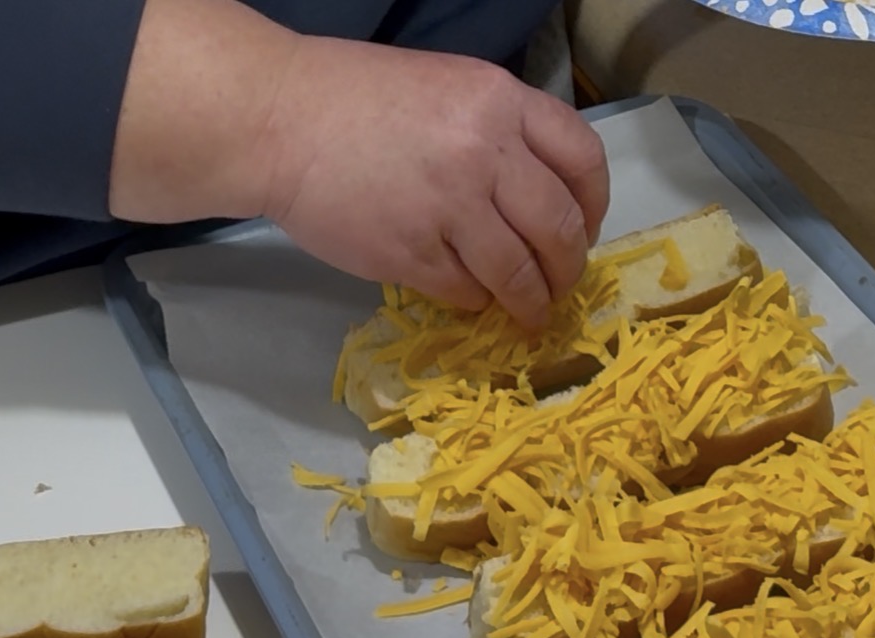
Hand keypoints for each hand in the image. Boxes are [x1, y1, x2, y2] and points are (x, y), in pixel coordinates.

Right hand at [259, 37, 610, 331]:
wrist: (279, 120)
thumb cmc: (355, 100)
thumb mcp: (446, 88)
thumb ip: (498, 132)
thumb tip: (536, 196)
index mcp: (500, 102)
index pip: (583, 159)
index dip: (595, 205)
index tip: (585, 229)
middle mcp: (485, 152)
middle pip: (559, 227)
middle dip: (569, 268)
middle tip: (561, 286)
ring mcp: (449, 206)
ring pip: (517, 272)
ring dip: (530, 301)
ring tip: (528, 312)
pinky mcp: (411, 253)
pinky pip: (466, 291)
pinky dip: (475, 300)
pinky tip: (469, 296)